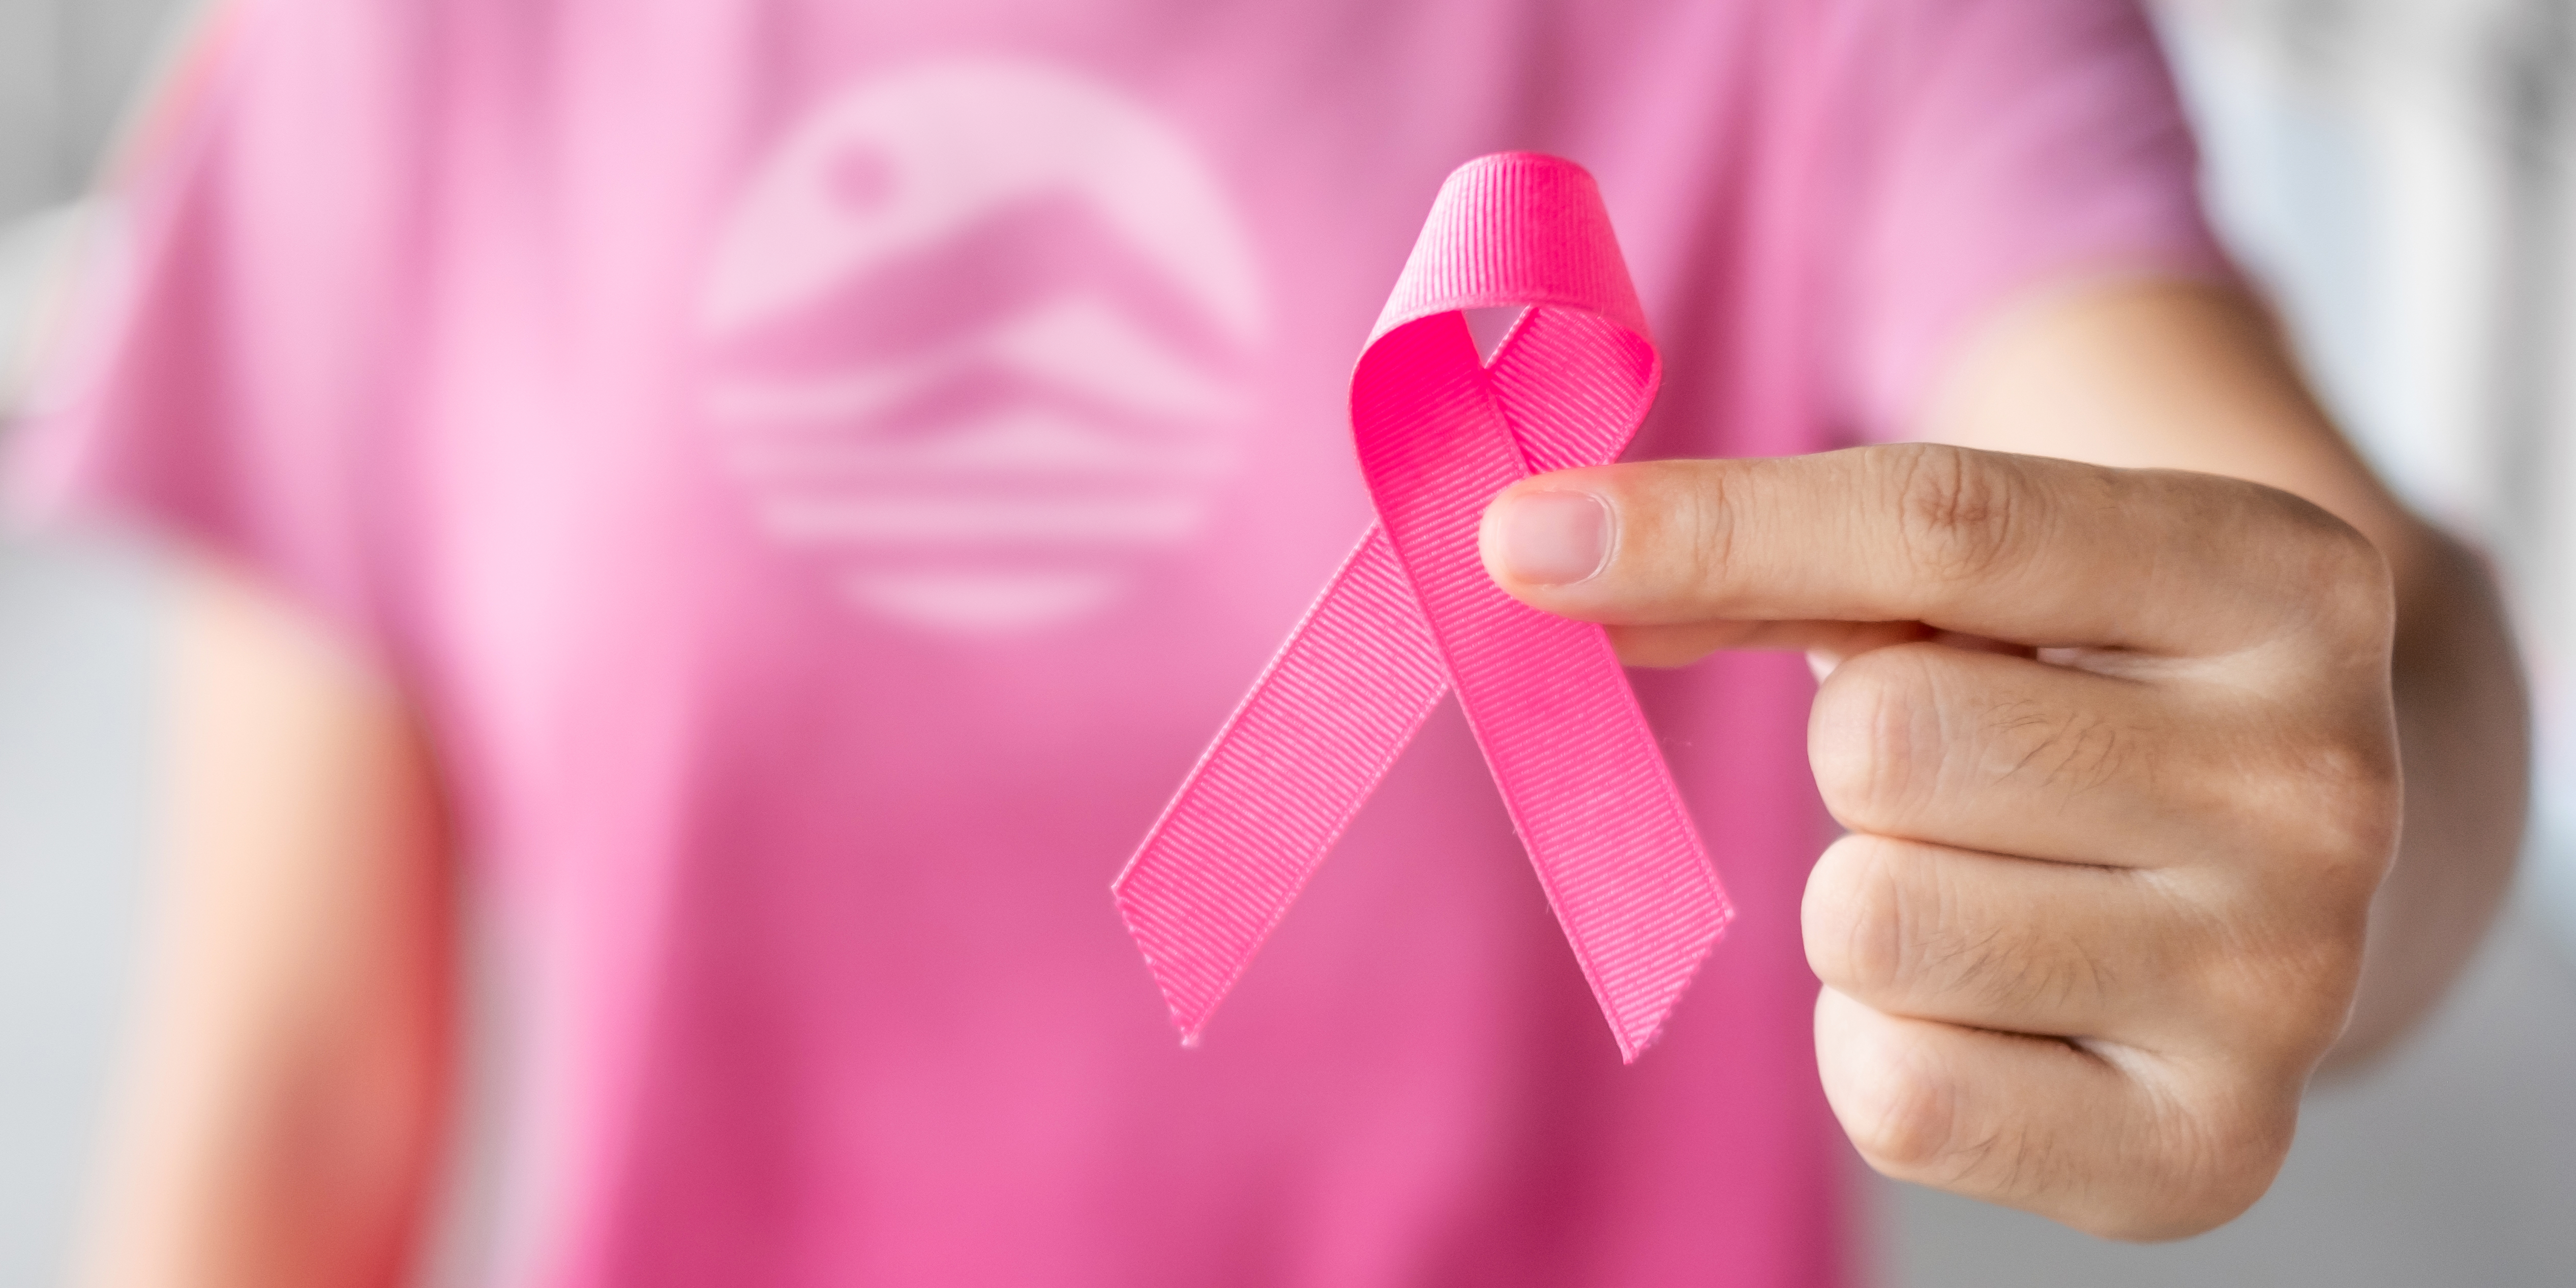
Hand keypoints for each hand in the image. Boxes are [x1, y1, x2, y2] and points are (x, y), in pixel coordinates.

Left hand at [1481, 443, 2401, 1238]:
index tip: (1519, 538)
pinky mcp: (2206, 1152)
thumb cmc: (2092, 691)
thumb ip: (1771, 556)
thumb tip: (1543, 558)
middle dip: (1858, 749)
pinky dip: (1881, 1046)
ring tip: (1993, 880)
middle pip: (1886, 739)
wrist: (2296, 872)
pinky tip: (1991, 1000)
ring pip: (1870, 918)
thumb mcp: (1984, 580)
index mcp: (2282, 580)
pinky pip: (1896, 1093)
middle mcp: (2320, 786)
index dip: (1705, 526)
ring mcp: (2280, 984)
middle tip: (1966, 770)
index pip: (1943, 527)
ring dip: (1870, 897)